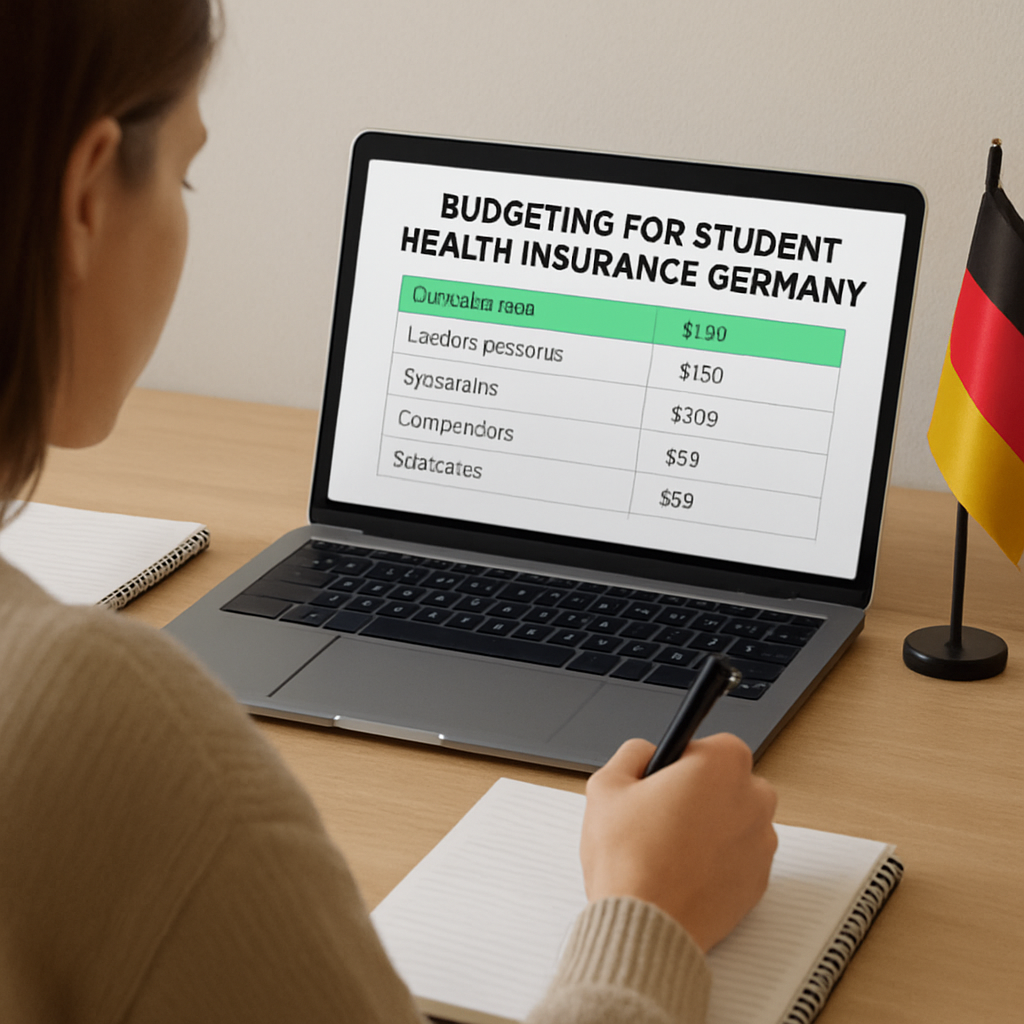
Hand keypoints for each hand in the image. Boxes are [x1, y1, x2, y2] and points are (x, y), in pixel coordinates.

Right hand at [580, 733, 777, 952]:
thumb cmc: (630, 860)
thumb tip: (646, 753)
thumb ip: (632, 754)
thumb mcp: (607, 785)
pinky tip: (683, 870)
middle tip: (660, 814)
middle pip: (728, 781)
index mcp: (722, 764)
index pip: (711, 744)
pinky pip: (740, 856)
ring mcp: (761, 843)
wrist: (647, 925)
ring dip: (710, 826)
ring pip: (735, 819)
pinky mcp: (760, 881)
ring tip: (668, 847)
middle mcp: (753, 798)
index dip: (681, 761)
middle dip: (699, 793)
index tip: (664, 779)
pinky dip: (718, 860)